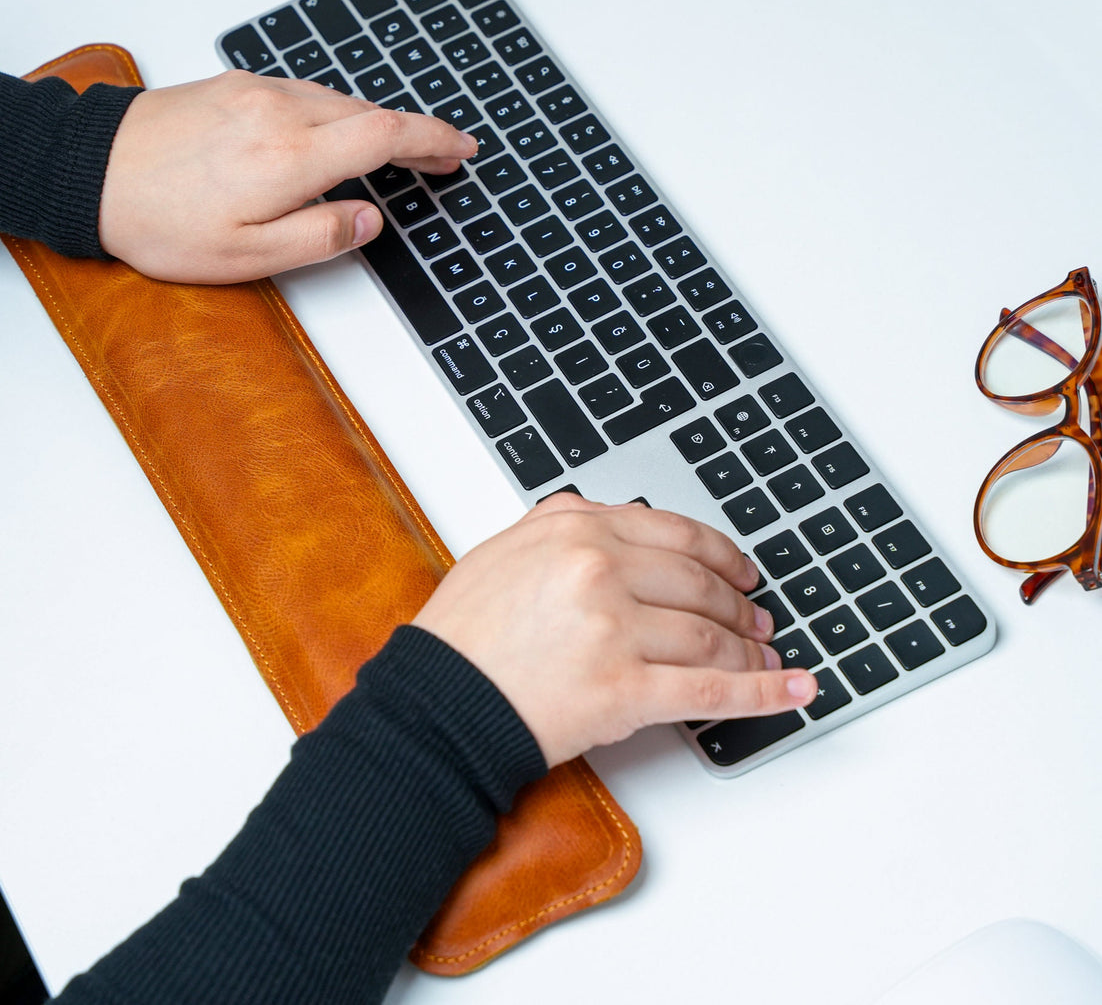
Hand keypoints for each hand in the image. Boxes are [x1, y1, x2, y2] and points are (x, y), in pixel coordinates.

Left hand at [98, 71, 476, 282]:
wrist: (84, 170)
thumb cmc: (159, 220)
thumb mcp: (246, 256)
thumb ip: (319, 236)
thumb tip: (370, 219)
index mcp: (293, 156)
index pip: (387, 136)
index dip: (434, 140)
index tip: (462, 149)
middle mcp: (281, 112)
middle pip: (370, 113)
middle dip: (413, 135)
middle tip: (440, 159)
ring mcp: (255, 92)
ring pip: (338, 101)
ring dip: (375, 123)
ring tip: (395, 152)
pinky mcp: (232, 86)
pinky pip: (304, 93)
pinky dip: (335, 112)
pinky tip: (332, 133)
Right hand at [413, 493, 817, 766]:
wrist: (436, 701)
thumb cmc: (463, 635)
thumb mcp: (508, 549)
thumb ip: (568, 529)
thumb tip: (628, 533)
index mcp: (575, 526)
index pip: (676, 534)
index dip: (722, 555)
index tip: (741, 571)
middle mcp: (599, 567)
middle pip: (700, 584)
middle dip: (740, 606)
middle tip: (758, 620)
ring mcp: (614, 627)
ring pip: (711, 635)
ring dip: (750, 650)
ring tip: (765, 658)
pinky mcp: (624, 689)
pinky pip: (712, 690)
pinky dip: (762, 692)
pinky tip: (790, 690)